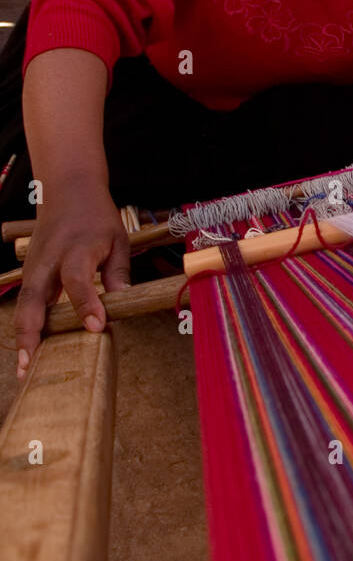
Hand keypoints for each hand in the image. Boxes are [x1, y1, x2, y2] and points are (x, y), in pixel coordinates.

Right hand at [13, 185, 130, 379]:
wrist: (67, 190)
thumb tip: (121, 304)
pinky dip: (26, 327)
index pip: (77, 280)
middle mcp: (50, 259)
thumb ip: (118, 273)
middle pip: (35, 297)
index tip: (95, 327)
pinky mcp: (30, 274)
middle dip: (32, 332)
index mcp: (77, 249)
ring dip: (23, 336)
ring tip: (24, 370)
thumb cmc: (97, 216)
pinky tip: (29, 352)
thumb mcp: (118, 239)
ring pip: (24, 304)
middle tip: (32, 364)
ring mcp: (34, 267)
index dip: (86, 304)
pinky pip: (27, 303)